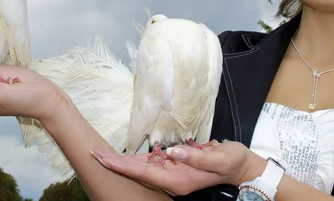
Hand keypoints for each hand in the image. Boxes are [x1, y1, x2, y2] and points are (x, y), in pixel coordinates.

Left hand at [90, 140, 266, 195]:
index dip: (121, 165)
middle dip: (115, 163)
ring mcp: (173, 175)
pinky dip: (136, 160)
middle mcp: (172, 180)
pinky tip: (124, 156)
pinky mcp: (175, 167)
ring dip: (122, 161)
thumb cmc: (232, 161)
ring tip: (101, 153)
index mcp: (179, 180)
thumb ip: (197, 156)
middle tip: (92, 152)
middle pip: (137, 172)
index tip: (102, 157)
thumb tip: (173, 152)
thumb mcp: (219, 158)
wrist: (241, 167)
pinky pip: (151, 164)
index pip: (143, 173)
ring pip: (142, 168)